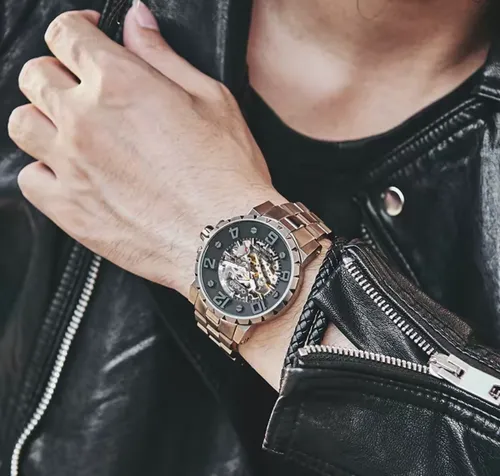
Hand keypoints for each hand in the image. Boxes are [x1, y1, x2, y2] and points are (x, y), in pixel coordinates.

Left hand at [8, 3, 283, 296]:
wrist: (224, 239)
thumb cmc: (227, 173)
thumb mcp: (211, 99)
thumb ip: (163, 56)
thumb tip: (136, 21)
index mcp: (121, 83)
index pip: (66, 34)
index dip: (75, 28)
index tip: (86, 38)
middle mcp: (85, 119)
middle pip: (36, 75)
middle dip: (58, 72)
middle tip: (83, 87)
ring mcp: (71, 166)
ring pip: (23, 123)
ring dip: (43, 118)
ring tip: (72, 130)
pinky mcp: (69, 209)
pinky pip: (29, 178)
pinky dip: (44, 169)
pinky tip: (70, 172)